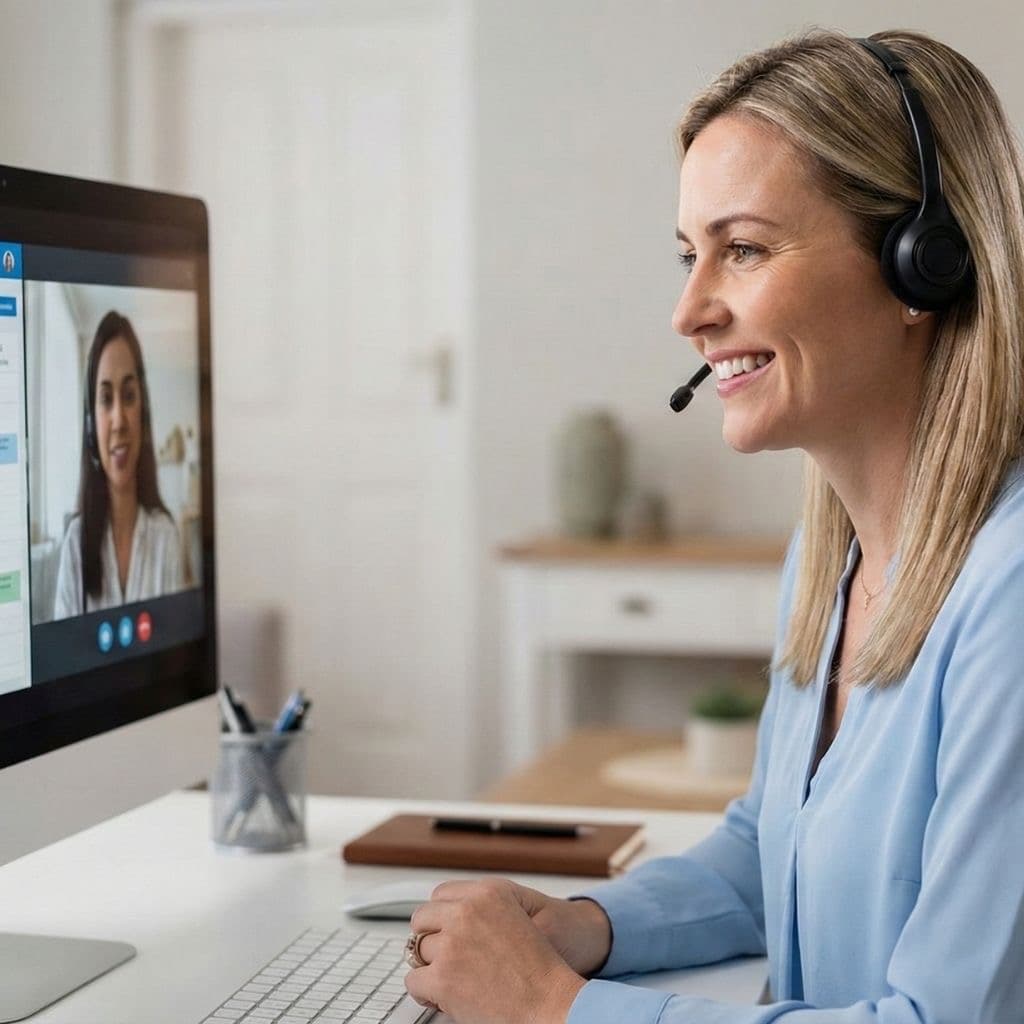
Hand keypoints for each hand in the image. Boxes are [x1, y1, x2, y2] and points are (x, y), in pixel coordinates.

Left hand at [404, 878, 589, 1023]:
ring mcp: (452, 944)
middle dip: (431, 938)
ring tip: (450, 978)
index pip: (441, 894)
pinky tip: (442, 995)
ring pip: (417, 951)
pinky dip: (424, 992)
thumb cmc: (540, 965)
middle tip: (443, 955)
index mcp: (487, 893)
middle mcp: (467, 912)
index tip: (442, 928)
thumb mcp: (522, 911)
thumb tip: (450, 910)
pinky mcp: (443, 978)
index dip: (441, 916)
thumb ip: (485, 904)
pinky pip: (414, 981)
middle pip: (423, 919)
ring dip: (430, 966)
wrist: (551, 1001)